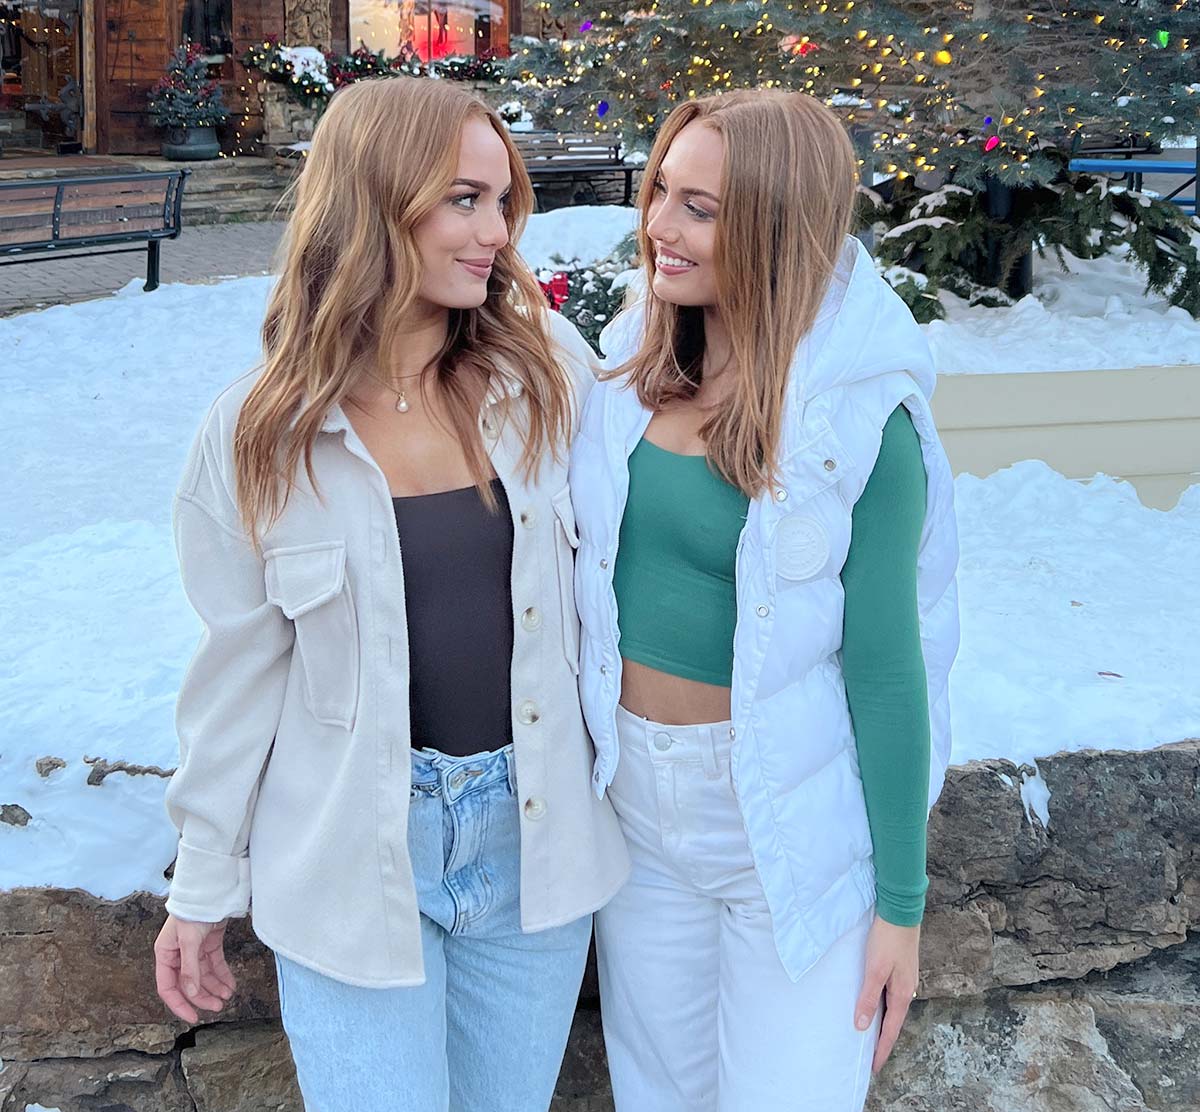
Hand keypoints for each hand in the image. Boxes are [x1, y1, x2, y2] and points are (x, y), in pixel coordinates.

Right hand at [154, 914, 235, 1022]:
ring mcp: (195, 949)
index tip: (192, 1017)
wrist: (210, 889)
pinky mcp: (209, 943)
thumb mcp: (189, 941)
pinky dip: (223, 975)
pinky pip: (215, 964)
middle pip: (189, 984)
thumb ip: (190, 968)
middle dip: (203, 997)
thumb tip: (191, 993)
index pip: (168, 987)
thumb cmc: (192, 911)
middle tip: (218, 1006)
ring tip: (227, 996)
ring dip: (215, 987)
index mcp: (165, 955)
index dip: (179, 1004)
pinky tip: (231, 984)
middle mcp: (178, 954)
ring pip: (203, 976)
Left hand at [852, 914, 919, 1074]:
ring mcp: (905, 979)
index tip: (874, 1066)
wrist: (900, 911)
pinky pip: (891, 995)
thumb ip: (868, 998)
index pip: (891, 1030)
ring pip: (892, 1007)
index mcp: (902, 994)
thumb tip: (862, 1026)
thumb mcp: (874, 969)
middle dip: (883, 1039)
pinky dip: (883, 1006)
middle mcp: (907, 990)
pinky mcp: (900, 968)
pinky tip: (875, 1003)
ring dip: (883, 1022)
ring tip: (870, 1033)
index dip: (882, 1048)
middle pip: (894, 1021)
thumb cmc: (887, 939)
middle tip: (870, 1055)